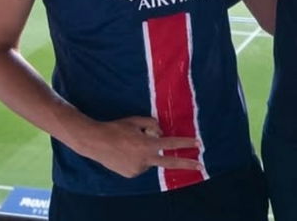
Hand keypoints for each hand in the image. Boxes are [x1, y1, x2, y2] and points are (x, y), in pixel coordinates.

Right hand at [71, 116, 201, 177]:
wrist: (95, 142)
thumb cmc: (116, 128)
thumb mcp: (136, 121)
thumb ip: (152, 125)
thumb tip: (161, 133)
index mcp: (147, 144)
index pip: (170, 144)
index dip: (185, 143)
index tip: (198, 144)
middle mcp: (144, 159)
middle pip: (170, 162)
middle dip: (186, 164)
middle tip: (201, 166)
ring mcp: (138, 169)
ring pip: (150, 160)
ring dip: (147, 154)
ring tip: (130, 145)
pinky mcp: (131, 174)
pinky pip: (141, 166)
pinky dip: (138, 159)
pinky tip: (126, 153)